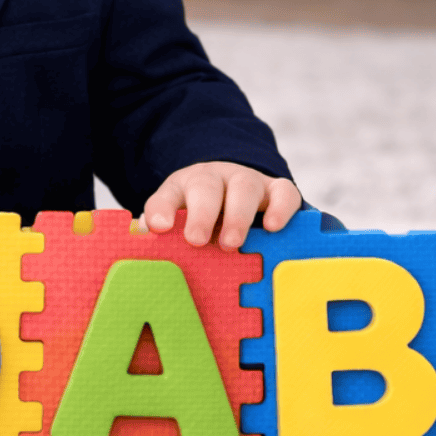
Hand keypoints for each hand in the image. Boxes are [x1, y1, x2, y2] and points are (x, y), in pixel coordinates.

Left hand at [143, 161, 301, 249]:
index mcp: (182, 189)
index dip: (161, 210)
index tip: (158, 228)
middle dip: (201, 214)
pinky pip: (283, 191)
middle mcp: (214, 180)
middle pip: (205, 187)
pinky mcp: (277, 190)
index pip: (167, 196)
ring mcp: (247, 182)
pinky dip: (280, 207)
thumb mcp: (181, 227)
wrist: (237, 196)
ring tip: (232, 244)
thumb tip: (152, 255)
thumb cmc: (204, 221)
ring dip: (237, 216)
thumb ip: (167, 241)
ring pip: (243, 187)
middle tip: (196, 241)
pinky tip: (274, 228)